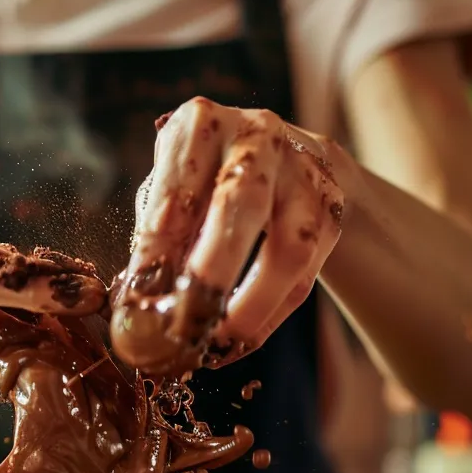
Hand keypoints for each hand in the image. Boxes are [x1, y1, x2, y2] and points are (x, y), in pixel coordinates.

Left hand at [111, 98, 350, 374]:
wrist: (283, 153)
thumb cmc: (203, 179)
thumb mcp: (170, 189)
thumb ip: (156, 236)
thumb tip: (140, 302)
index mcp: (201, 125)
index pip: (177, 191)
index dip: (158, 251)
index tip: (140, 300)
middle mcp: (257, 137)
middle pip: (242, 205)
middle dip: (213, 271)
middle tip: (185, 325)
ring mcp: (303, 172)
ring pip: (289, 247)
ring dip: (250, 307)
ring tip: (213, 347)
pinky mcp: (332, 210)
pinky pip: (304, 276)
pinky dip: (268, 317)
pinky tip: (235, 343)